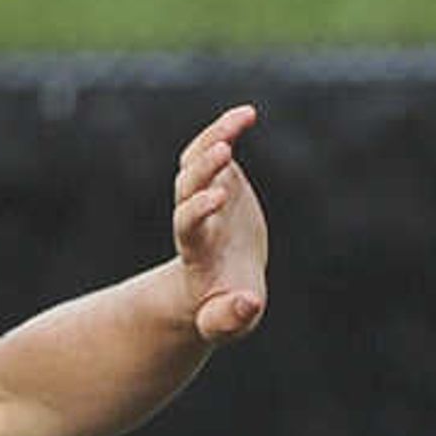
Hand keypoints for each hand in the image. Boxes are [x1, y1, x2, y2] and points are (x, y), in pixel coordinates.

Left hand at [173, 103, 266, 344]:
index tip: (217, 198)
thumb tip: (248, 305)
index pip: (187, 224)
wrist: (218, 289)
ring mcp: (204, 195)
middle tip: (223, 150)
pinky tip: (248, 114)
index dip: (198, 209)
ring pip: (197, 161)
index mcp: (196, 252)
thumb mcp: (227, 321)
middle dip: (204, 169)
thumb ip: (231, 316)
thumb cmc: (222, 311)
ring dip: (214, 137)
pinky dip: (228, 130)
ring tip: (241, 119)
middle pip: (187, 186)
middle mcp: (194, 218)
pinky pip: (216, 148)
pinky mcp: (218, 181)